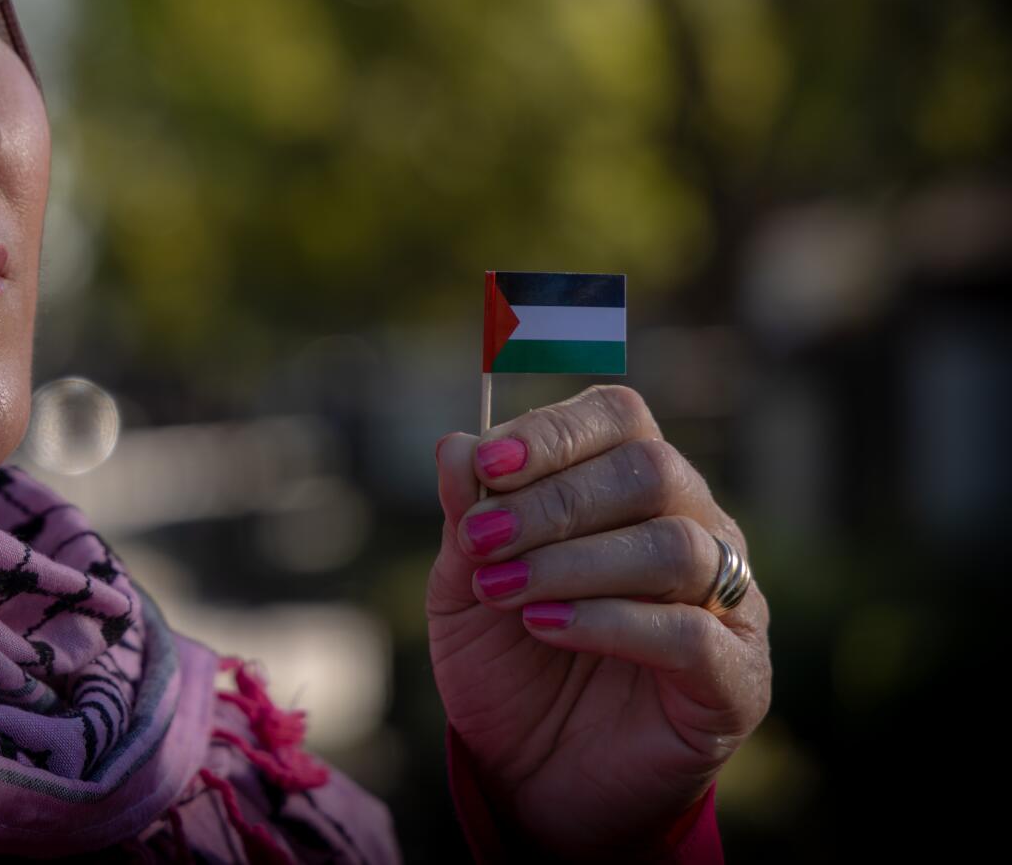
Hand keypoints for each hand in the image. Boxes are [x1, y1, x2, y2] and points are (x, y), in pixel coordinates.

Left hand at [426, 386, 770, 859]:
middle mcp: (695, 529)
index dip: (555, 432)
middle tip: (482, 542)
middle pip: (651, 471)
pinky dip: (608, 621)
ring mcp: (727, 602)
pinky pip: (690, 632)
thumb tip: (457, 443)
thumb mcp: (464, 585)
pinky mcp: (737, 678)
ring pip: (674, 546)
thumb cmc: (508, 663)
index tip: (488, 466)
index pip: (619, 418)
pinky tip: (545, 626)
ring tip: (502, 591)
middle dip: (553, 501)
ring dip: (573, 562)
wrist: (534, 776)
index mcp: (632, 489)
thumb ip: (466, 516)